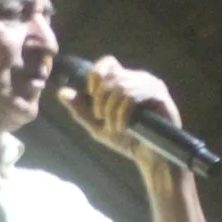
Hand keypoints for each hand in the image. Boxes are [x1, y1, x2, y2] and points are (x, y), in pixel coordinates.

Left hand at [55, 55, 181, 170]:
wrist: (149, 158)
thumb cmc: (126, 140)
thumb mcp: (97, 126)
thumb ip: (80, 109)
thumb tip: (61, 92)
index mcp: (125, 81)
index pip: (108, 62)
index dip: (95, 76)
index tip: (91, 97)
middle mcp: (139, 78)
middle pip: (111, 76)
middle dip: (100, 100)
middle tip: (101, 119)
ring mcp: (151, 85)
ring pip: (120, 86)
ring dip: (111, 110)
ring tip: (114, 127)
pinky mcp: (160, 96)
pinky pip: (134, 96)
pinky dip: (123, 113)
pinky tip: (123, 127)